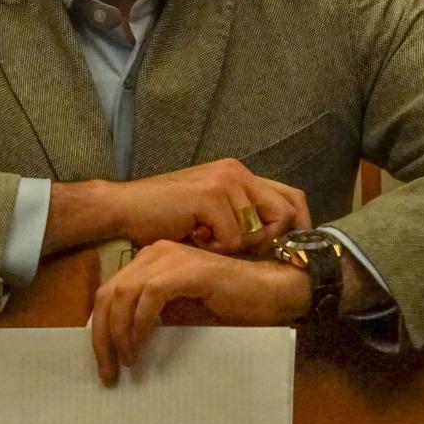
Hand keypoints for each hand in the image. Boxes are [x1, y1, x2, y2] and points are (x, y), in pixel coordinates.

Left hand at [90, 240, 309, 383]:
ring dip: (119, 333)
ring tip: (127, 363)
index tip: (103, 361)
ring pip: (124, 294)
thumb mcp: (180, 313)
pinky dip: (142, 323)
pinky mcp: (188, 270)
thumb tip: (121, 345)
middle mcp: (156, 253)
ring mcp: (172, 258)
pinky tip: (142, 345)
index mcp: (151, 260)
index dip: (99, 327)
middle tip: (108, 370)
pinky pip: (151, 295)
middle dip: (102, 334)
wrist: (269, 293)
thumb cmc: (228, 305)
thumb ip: (152, 317)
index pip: (109, 291)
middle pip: (109, 293)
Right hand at [107, 158, 310, 254]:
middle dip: (270, 241)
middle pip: (285, 212)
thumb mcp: (210, 213)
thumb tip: (274, 241)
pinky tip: (194, 237)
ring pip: (257, 231)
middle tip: (242, 252)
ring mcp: (225, 182)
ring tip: (206, 239)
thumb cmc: (164, 216)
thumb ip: (239, 216)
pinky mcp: (211, 196)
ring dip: (234, 247)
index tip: (287, 250)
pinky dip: (216, 248)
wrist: (124, 209)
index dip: (298, 225)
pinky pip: (234, 238)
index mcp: (238, 173)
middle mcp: (236, 172)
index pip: (292, 196)